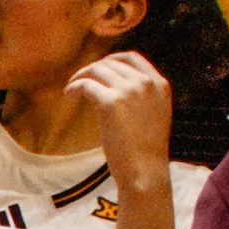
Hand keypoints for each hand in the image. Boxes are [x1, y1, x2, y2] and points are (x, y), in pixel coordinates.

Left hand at [61, 46, 174, 175]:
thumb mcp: (155, 114)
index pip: (132, 57)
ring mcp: (129, 90)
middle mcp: (145, 82)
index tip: (100, 67)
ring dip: (81, 75)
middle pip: (112, 62)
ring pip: (97, 70)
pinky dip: (74, 86)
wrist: (145, 170)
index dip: (112, 59)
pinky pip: (86, 85)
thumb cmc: (147, 151)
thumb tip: (116, 85)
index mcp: (160, 84)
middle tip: (82, 79)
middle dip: (94, 68)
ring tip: (72, 87)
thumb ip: (143, 96)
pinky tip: (69, 94)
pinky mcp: (111, 102)